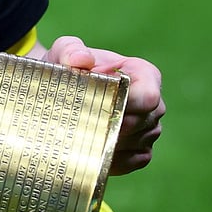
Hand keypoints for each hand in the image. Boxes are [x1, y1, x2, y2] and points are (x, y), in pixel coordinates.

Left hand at [35, 36, 164, 174]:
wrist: (59, 91)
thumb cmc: (66, 67)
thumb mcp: (63, 52)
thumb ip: (70, 50)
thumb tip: (82, 60)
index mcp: (143, 74)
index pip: (147, 96)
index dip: (125, 105)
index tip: (96, 106)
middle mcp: (153, 104)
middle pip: (141, 123)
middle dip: (110, 126)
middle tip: (79, 126)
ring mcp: (148, 129)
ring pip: (137, 143)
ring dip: (108, 143)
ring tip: (79, 137)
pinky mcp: (140, 151)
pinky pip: (134, 162)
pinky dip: (113, 160)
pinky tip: (90, 154)